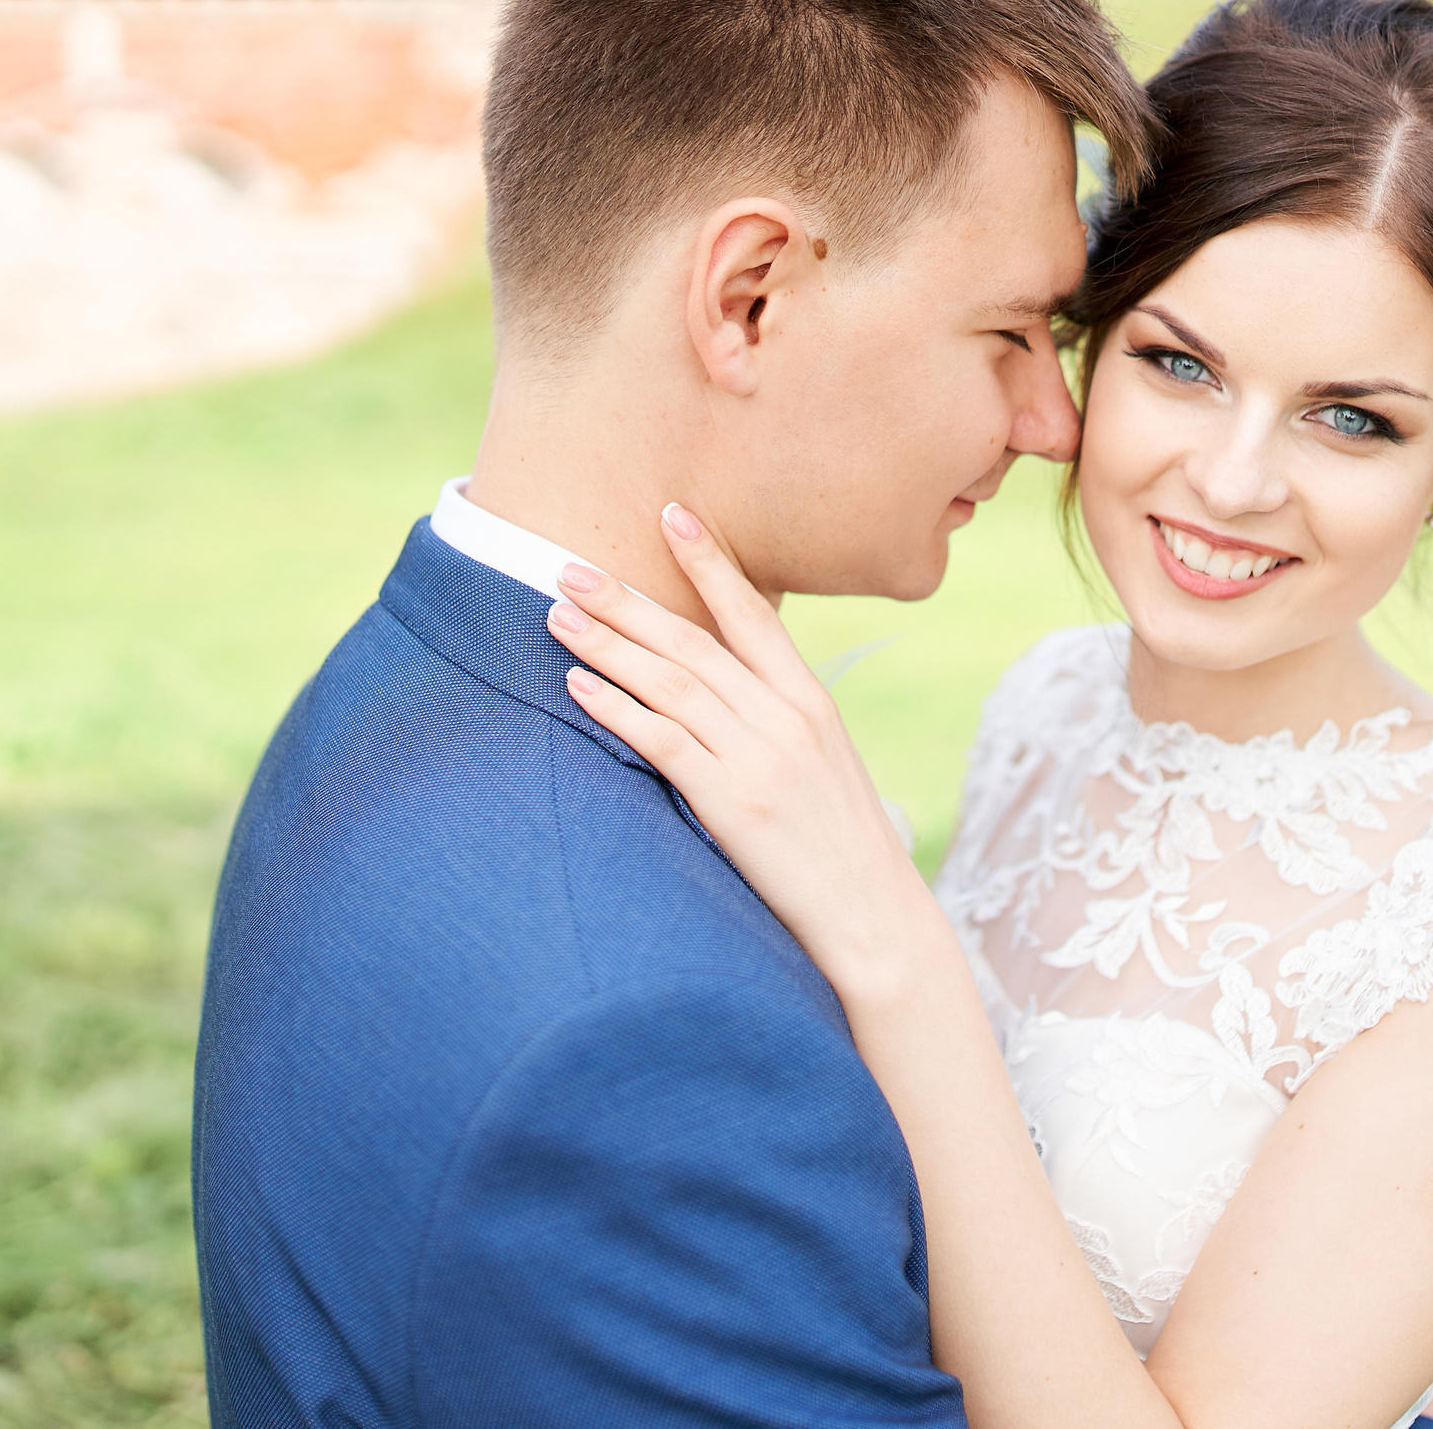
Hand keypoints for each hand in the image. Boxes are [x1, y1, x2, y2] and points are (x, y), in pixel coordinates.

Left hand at [544, 503, 934, 989]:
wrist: (874, 918)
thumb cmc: (843, 849)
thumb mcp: (824, 766)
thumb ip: (776, 722)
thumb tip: (718, 693)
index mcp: (812, 703)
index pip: (753, 616)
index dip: (710, 564)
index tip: (673, 514)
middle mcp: (787, 719)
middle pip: (694, 643)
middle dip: (629, 601)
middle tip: (572, 567)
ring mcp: (760, 759)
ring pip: (670, 683)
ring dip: (609, 645)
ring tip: (558, 615)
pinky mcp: (733, 804)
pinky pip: (662, 742)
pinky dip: (617, 708)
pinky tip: (578, 686)